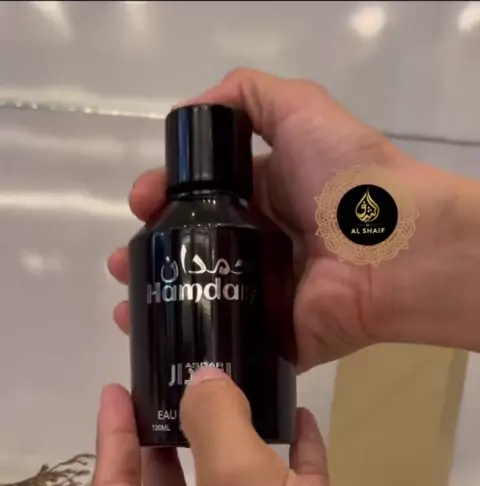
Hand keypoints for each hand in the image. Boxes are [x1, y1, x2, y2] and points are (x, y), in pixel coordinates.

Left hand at [92, 367, 436, 485]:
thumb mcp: (237, 481)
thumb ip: (210, 420)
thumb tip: (201, 379)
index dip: (113, 438)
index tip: (118, 388)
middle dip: (166, 440)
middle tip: (166, 388)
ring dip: (230, 443)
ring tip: (224, 392)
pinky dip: (288, 456)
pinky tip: (297, 417)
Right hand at [108, 68, 479, 366]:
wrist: (394, 249)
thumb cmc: (346, 178)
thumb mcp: (300, 109)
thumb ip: (249, 96)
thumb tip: (192, 110)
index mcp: (271, 195)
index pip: (206, 196)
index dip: (166, 197)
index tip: (140, 204)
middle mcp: (267, 245)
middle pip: (198, 250)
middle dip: (153, 251)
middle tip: (124, 260)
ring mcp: (271, 295)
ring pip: (205, 299)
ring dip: (160, 299)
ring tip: (126, 303)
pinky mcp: (279, 339)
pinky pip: (231, 344)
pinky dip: (193, 345)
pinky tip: (155, 339)